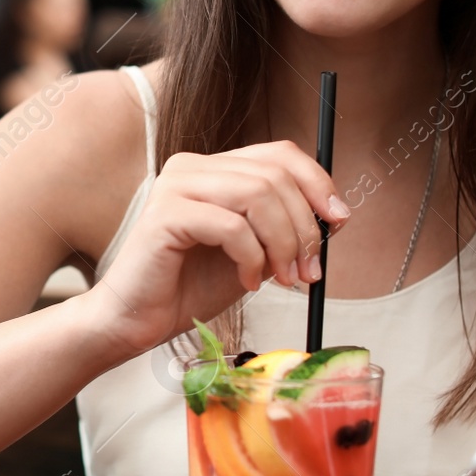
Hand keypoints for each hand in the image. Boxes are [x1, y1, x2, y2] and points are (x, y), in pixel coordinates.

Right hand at [75, 140, 349, 357]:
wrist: (136, 321)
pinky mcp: (165, 215)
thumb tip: (333, 217)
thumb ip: (281, 227)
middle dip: (303, 227)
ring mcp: (175, 187)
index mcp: (213, 168)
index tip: (338, 222)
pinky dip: (251, 258)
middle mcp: (192, 167)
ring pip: (257, 194)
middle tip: (308, 271)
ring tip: (281, 279)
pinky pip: (231, 226)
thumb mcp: (251, 251)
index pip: (279, 154)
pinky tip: (247, 281)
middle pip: (274, 175)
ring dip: (282, 243)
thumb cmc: (188, 287)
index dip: (317, 183)